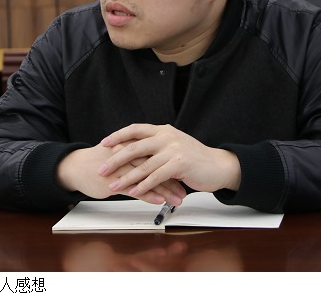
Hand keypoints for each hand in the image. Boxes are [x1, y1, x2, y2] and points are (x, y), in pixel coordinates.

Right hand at [57, 143, 185, 204]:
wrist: (76, 166)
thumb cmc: (99, 160)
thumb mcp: (120, 152)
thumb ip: (137, 153)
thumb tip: (156, 159)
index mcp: (131, 145)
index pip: (157, 156)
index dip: (172, 166)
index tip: (185, 176)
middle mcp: (128, 155)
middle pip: (156, 168)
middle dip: (173, 180)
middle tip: (185, 191)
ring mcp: (121, 169)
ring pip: (148, 179)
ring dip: (164, 191)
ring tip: (177, 199)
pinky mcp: (113, 182)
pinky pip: (134, 189)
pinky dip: (148, 195)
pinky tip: (159, 201)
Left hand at [98, 124, 240, 202]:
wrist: (218, 166)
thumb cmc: (195, 159)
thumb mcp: (174, 146)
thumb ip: (157, 146)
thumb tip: (135, 150)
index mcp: (163, 130)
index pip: (135, 129)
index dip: (118, 135)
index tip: (104, 143)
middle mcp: (167, 136)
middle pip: (134, 146)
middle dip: (115, 159)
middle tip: (101, 168)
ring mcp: (173, 149)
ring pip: (143, 165)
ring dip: (126, 177)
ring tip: (113, 185)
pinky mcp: (179, 164)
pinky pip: (156, 176)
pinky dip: (143, 186)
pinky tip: (133, 192)